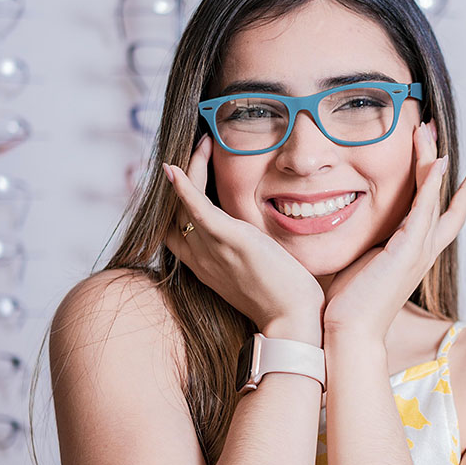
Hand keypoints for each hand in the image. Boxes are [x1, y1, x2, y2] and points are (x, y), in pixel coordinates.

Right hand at [163, 135, 324, 333]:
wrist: (292, 321)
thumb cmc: (283, 302)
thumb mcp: (258, 276)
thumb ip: (247, 256)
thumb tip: (257, 243)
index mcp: (206, 268)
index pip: (174, 233)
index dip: (173, 205)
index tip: (183, 179)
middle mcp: (200, 259)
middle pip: (173, 213)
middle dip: (178, 180)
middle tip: (195, 149)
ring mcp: (212, 249)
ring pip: (183, 204)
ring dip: (188, 169)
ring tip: (201, 143)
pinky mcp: (228, 240)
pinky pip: (196, 209)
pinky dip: (183, 187)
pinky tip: (173, 167)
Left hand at [322, 120, 465, 340]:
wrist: (349, 333)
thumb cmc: (347, 306)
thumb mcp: (359, 264)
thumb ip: (364, 243)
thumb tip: (345, 225)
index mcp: (413, 255)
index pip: (439, 216)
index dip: (451, 190)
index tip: (457, 163)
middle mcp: (423, 251)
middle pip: (445, 200)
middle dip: (443, 164)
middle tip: (437, 131)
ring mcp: (419, 251)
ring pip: (435, 197)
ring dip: (433, 161)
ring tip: (429, 131)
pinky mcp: (408, 250)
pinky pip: (425, 209)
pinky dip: (433, 185)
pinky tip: (437, 162)